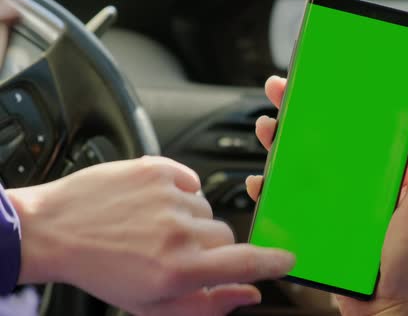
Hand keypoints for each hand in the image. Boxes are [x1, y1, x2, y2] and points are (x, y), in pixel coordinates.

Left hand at [8, 156, 294, 315]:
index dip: (273, 261)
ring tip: (154, 225)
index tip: (287, 259)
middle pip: (225, 235)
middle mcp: (178, 231)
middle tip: (175, 250)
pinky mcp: (158, 169)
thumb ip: (209, 305)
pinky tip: (153, 204)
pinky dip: (180, 193)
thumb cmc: (101, 270)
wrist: (56, 230)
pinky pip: (191, 182)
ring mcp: (168, 196)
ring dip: (190, 219)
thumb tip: (249, 294)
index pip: (245, 263)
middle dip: (209, 246)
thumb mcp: (153, 305)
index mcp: (179, 269)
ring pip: (206, 208)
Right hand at [246, 76, 407, 315]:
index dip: (339, 103)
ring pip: (302, 166)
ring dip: (280, 145)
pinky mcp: (318, 223)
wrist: (387, 311)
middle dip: (299, 115)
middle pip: (324, 141)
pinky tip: (260, 181)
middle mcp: (357, 185)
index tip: (322, 81)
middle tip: (279, 94)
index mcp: (384, 175)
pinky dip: (272, 189)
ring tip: (265, 130)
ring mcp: (335, 204)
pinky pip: (290, 201)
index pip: (359, 130)